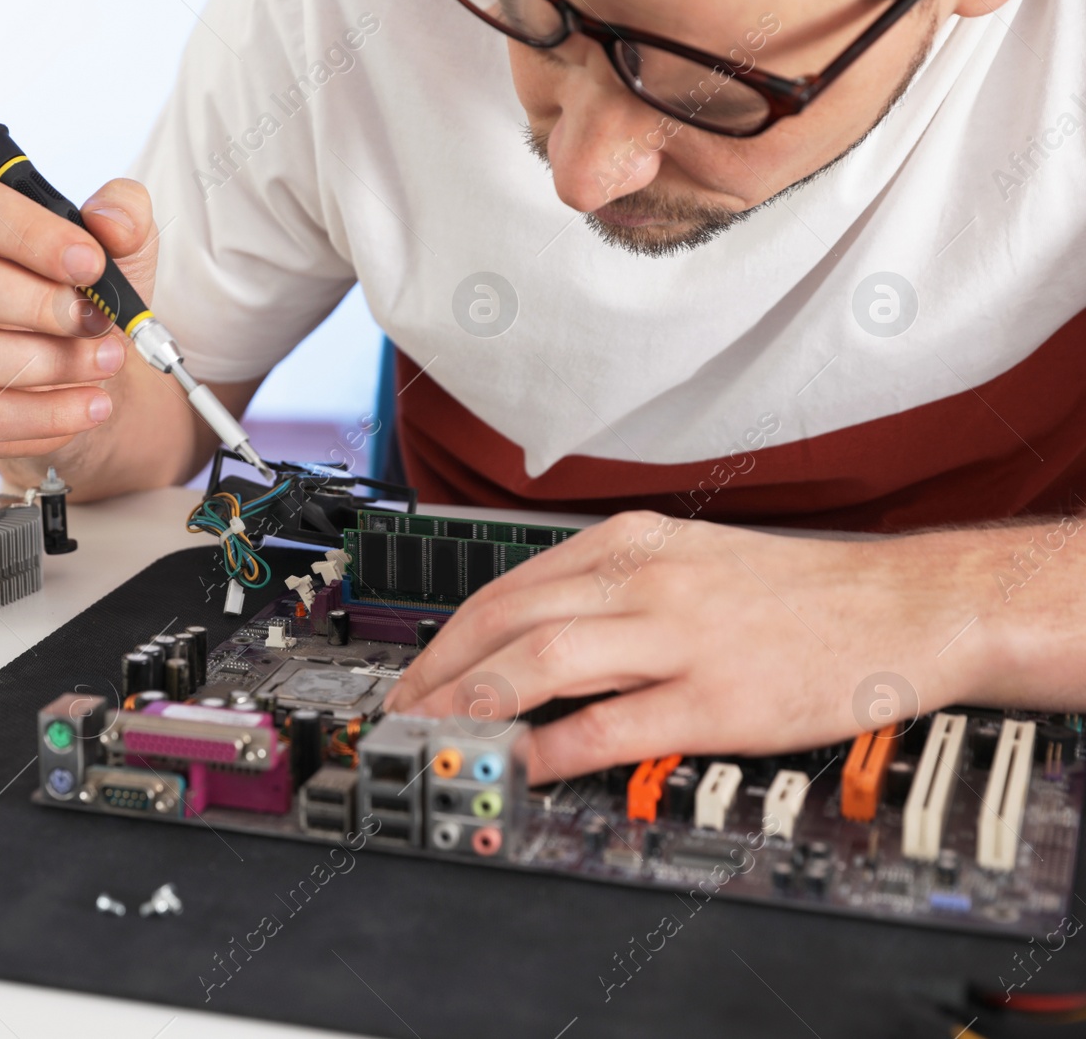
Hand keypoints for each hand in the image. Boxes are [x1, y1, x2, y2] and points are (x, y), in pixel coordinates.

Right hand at [0, 175, 157, 460]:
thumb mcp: (119, 249)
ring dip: (49, 366)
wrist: (84, 372)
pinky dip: (41, 418)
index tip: (90, 263)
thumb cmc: (84, 298)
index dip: (30, 235)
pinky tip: (83, 408)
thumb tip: (112, 220)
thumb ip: (124, 216)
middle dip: (38, 307)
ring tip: (106, 364)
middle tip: (97, 322)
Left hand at [383, 511, 1003, 783]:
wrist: (901, 606)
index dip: (449, 636)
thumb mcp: (686, 558)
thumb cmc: (792, 590)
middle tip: (406, 712)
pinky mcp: (717, 697)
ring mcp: (680, 637)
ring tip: (441, 735)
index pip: (509, 587)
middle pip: (509, 619)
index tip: (418, 671)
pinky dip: (557, 745)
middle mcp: (645, 581)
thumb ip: (608, 587)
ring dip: (477, 700)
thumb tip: (530, 633)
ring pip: (546, 659)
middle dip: (442, 670)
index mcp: (631, 543)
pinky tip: (526, 764)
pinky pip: (615, 722)